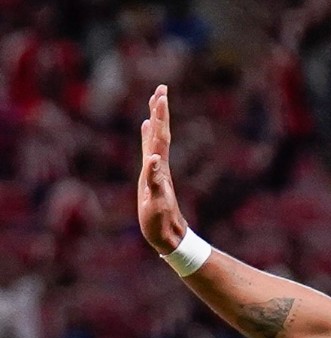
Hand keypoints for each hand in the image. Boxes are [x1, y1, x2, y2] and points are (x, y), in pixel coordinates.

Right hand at [137, 85, 186, 254]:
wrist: (166, 235)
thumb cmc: (161, 219)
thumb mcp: (156, 195)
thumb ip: (153, 174)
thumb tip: (152, 156)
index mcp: (159, 167)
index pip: (161, 136)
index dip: (160, 115)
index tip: (161, 93)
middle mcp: (157, 167)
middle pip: (159, 135)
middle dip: (159, 112)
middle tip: (161, 89)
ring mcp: (154, 174)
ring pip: (156, 144)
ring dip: (156, 122)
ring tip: (155, 102)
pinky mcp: (152, 184)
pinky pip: (150, 161)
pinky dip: (148, 144)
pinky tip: (146, 128)